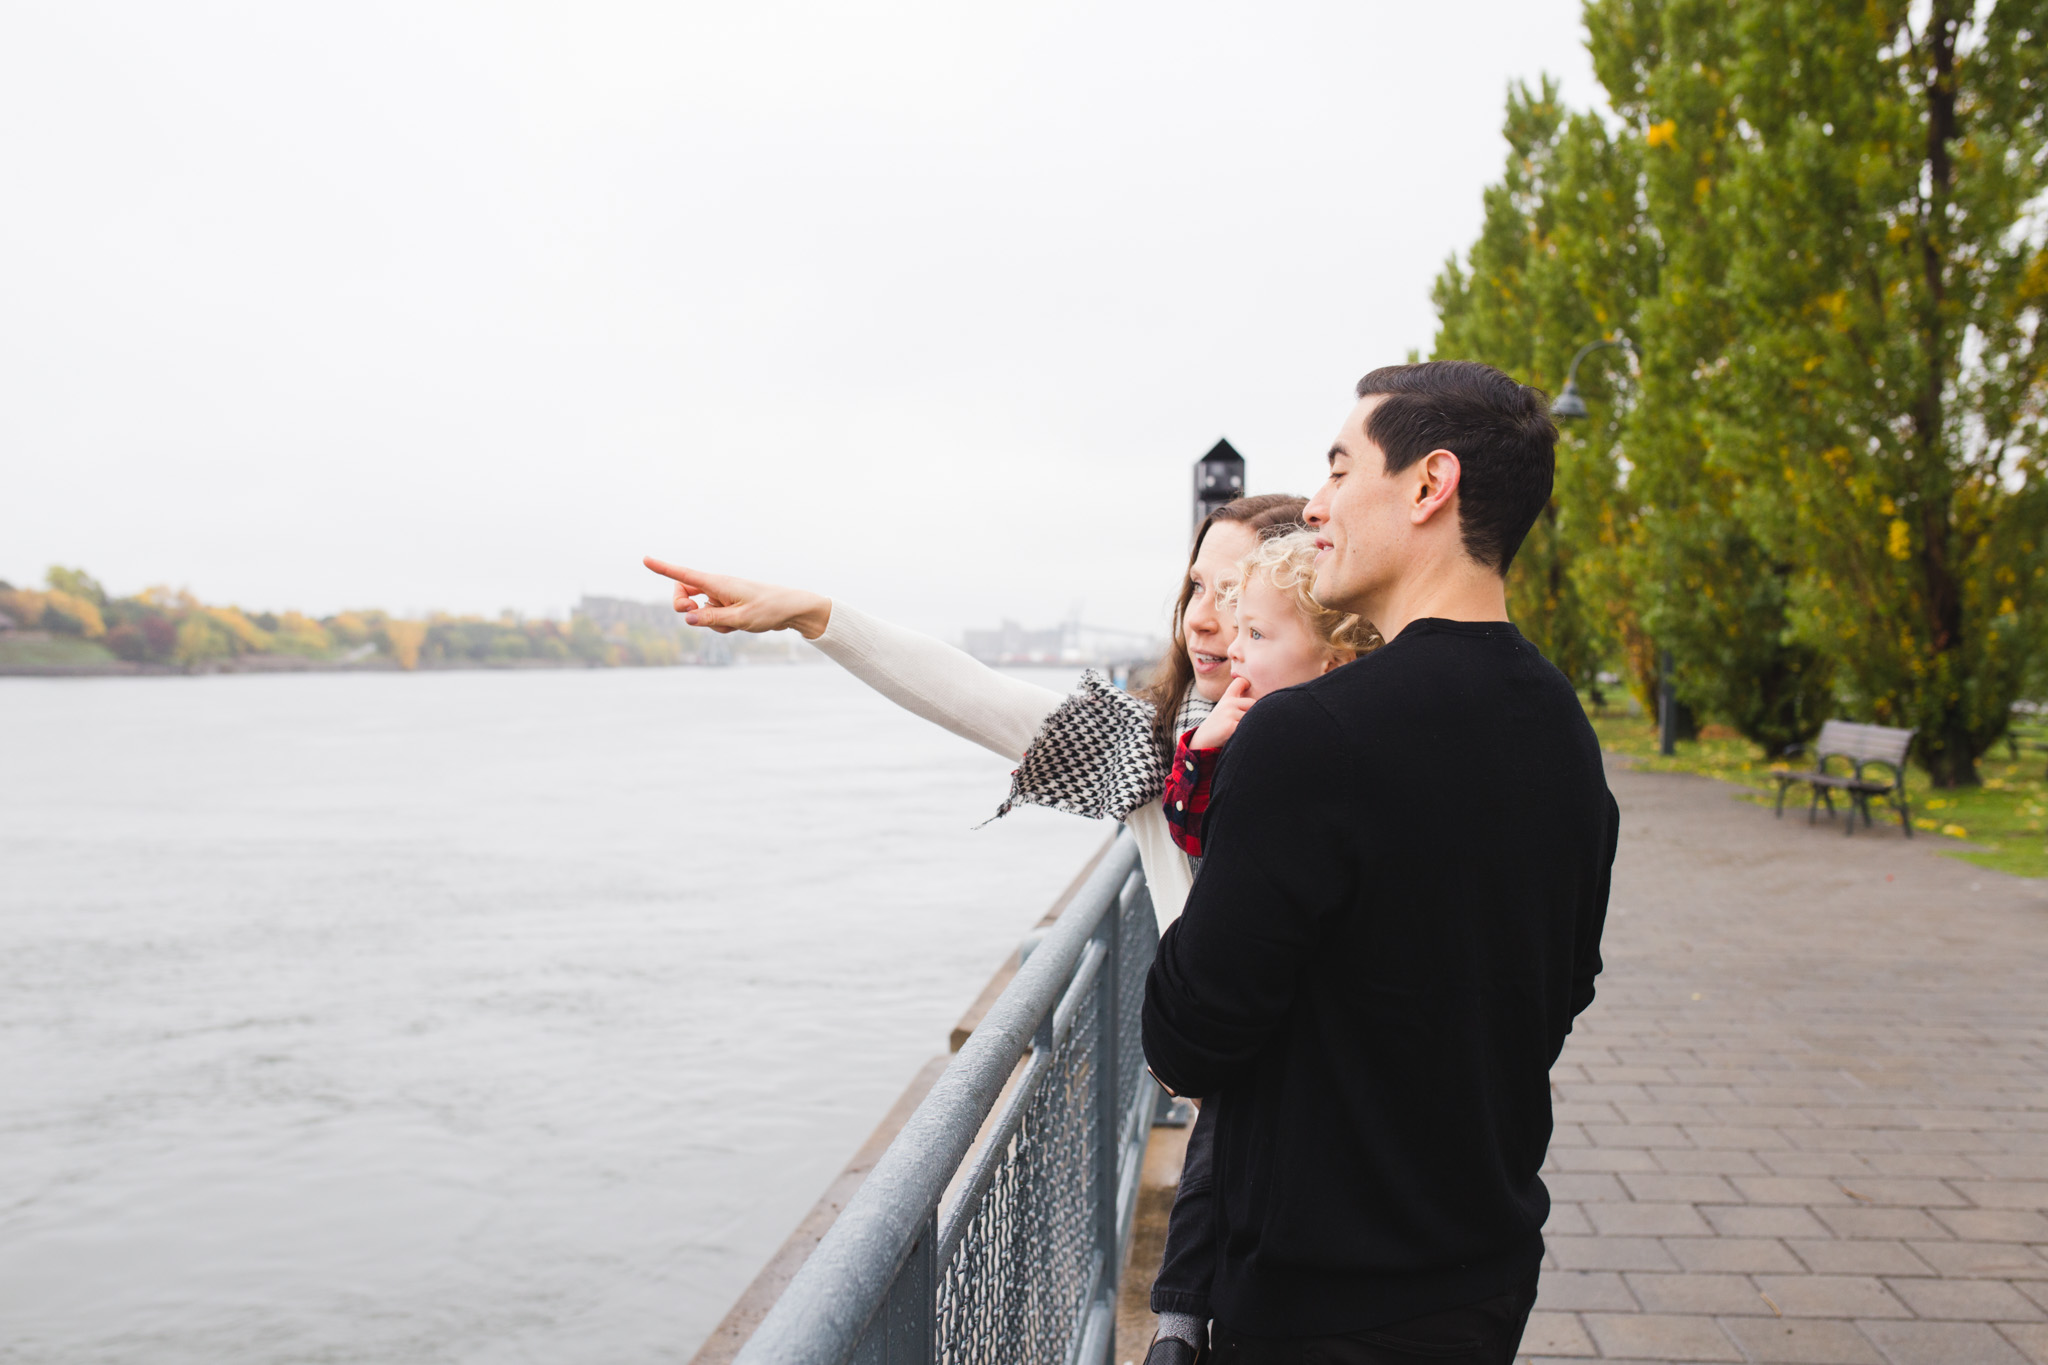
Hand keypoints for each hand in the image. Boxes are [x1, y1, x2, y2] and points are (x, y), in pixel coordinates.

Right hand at [642, 557, 832, 638]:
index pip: (684, 575)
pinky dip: (722, 625)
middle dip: (681, 605)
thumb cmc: (769, 609)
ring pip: (700, 611)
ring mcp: (722, 596)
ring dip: (710, 622)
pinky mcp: (728, 606)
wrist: (792, 610)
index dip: (663, 568)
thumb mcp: (739, 618)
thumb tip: (687, 617)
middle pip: (684, 593)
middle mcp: (717, 587)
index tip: (646, 559)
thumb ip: (711, 618)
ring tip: (734, 623)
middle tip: (690, 615)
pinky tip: (740, 625)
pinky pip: (714, 618)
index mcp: (718, 583)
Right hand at [1189, 675, 1253, 749]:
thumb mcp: (1226, 708)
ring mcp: (1229, 714)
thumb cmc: (1220, 725)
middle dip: (1252, 713)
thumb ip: (1240, 702)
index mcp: (1227, 697)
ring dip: (1250, 725)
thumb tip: (1265, 700)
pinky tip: (1239, 736)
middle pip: (1253, 702)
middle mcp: (1228, 703)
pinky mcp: (1230, 726)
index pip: (1240, 682)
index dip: (1247, 684)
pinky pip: (1248, 727)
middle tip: (1244, 722)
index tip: (1248, 690)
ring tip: (1239, 730)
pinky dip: (1248, 733)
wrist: (1204, 740)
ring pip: (1252, 716)